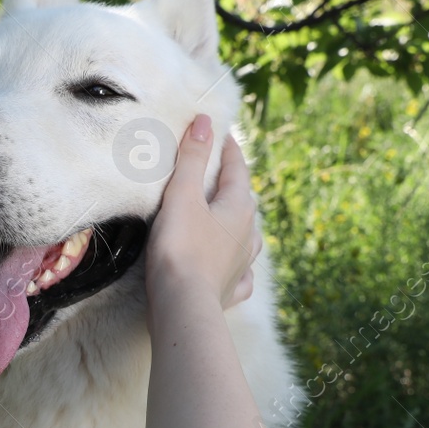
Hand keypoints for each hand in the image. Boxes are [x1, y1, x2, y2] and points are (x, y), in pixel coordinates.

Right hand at [146, 115, 260, 309]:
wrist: (183, 305)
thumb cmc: (180, 248)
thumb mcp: (182, 196)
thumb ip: (192, 158)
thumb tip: (204, 122)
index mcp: (239, 207)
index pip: (237, 168)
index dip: (227, 148)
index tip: (220, 133)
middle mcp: (248, 235)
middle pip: (244, 201)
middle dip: (232, 184)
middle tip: (218, 172)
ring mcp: (242, 265)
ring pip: (248, 238)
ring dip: (239, 225)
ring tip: (230, 219)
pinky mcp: (230, 290)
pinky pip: (240, 274)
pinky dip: (238, 267)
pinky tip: (236, 269)